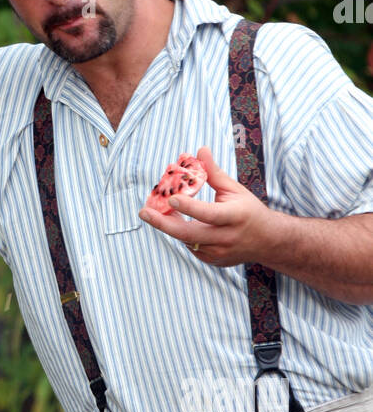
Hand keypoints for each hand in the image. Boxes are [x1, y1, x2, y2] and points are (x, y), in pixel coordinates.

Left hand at [137, 146, 273, 267]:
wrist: (268, 241)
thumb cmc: (248, 210)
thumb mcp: (234, 190)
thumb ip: (214, 172)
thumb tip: (199, 150)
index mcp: (235, 216)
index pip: (209, 213)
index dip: (190, 207)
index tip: (171, 197)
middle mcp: (226, 237)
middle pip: (190, 234)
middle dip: (163, 223)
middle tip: (144, 213)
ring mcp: (219, 253)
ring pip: (186, 240)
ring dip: (170, 225)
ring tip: (155, 211)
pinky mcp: (213, 261)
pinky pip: (190, 247)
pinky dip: (182, 234)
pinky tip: (177, 221)